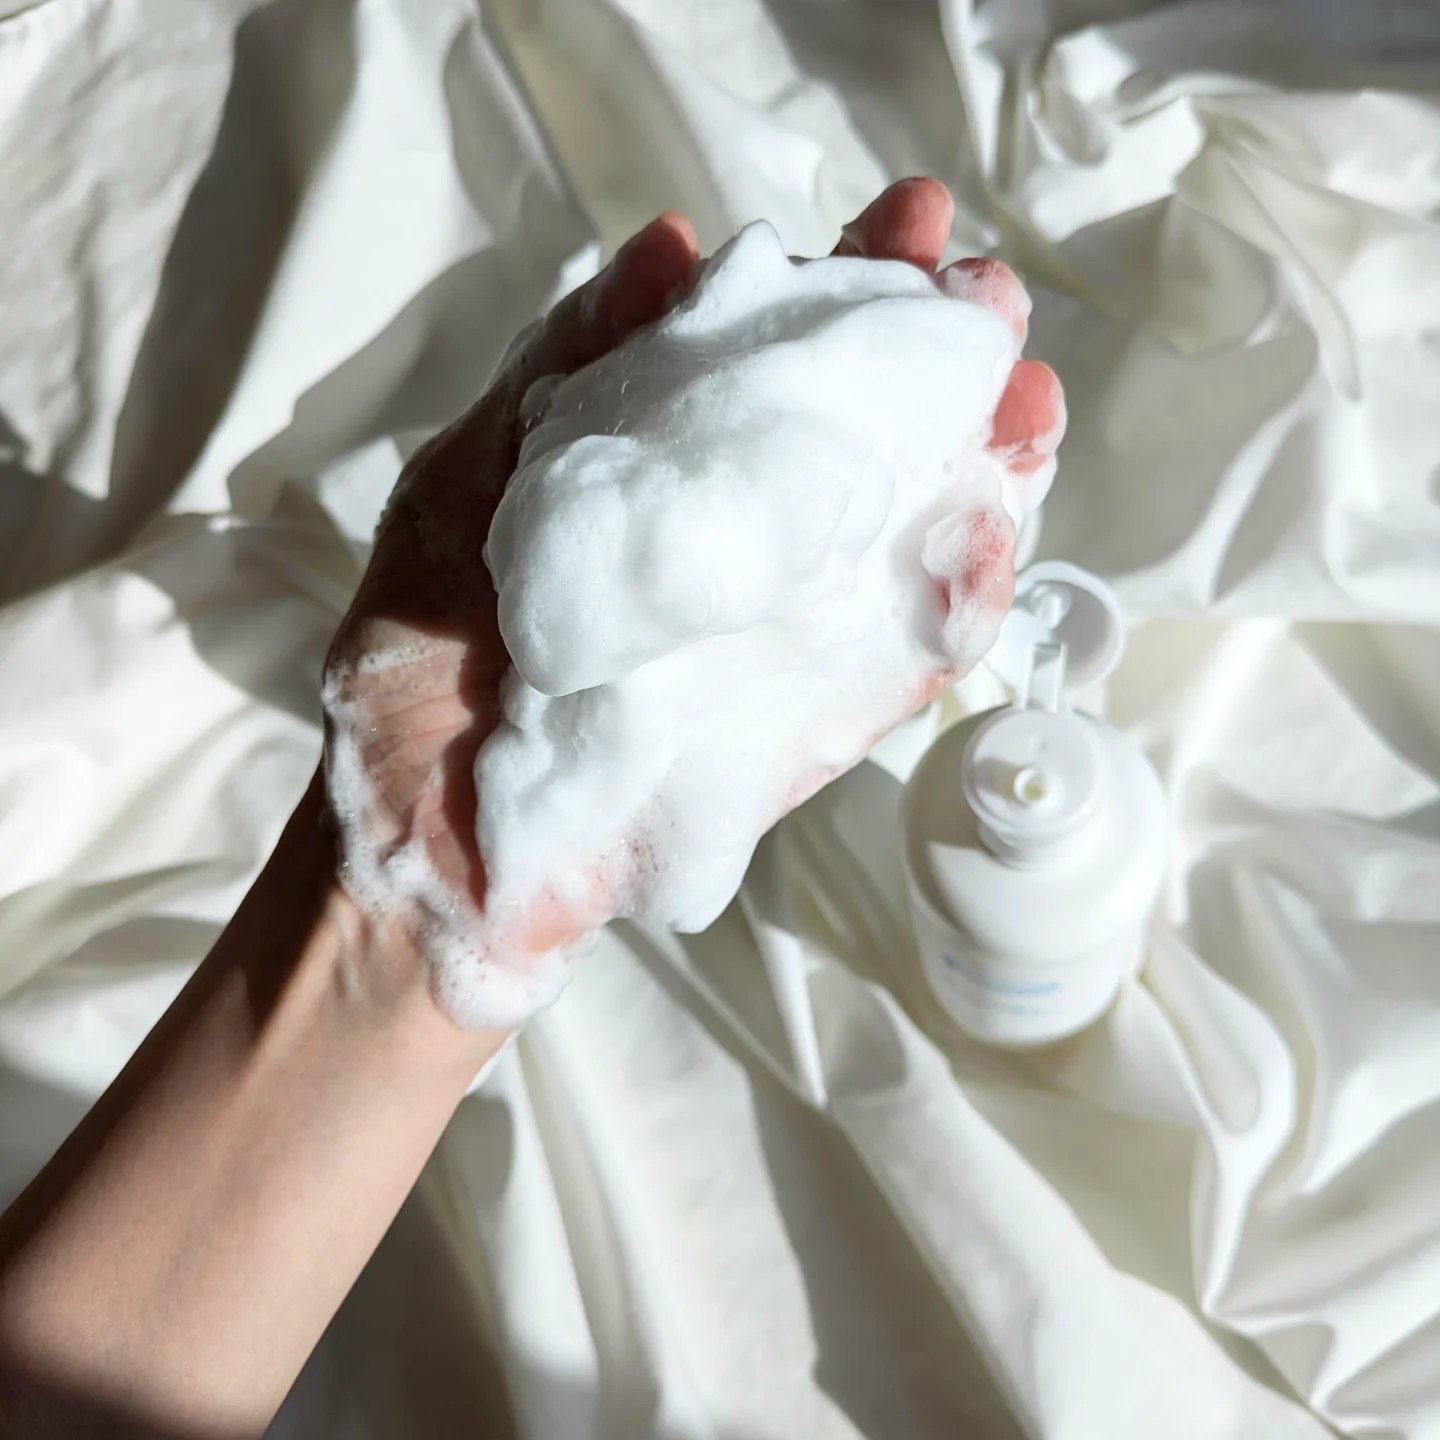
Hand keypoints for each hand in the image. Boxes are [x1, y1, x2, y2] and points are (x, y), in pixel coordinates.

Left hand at [322, 178, 1063, 1027]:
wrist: (426, 822)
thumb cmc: (425, 644)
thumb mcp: (478, 470)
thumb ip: (574, 364)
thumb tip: (668, 242)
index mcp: (672, 461)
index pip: (782, 351)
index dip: (853, 279)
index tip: (911, 215)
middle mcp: (746, 535)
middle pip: (870, 430)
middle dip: (937, 352)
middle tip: (982, 291)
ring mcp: (788, 629)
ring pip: (912, 531)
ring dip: (982, 455)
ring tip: (1023, 388)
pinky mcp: (813, 722)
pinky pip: (907, 654)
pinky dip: (961, 592)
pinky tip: (995, 517)